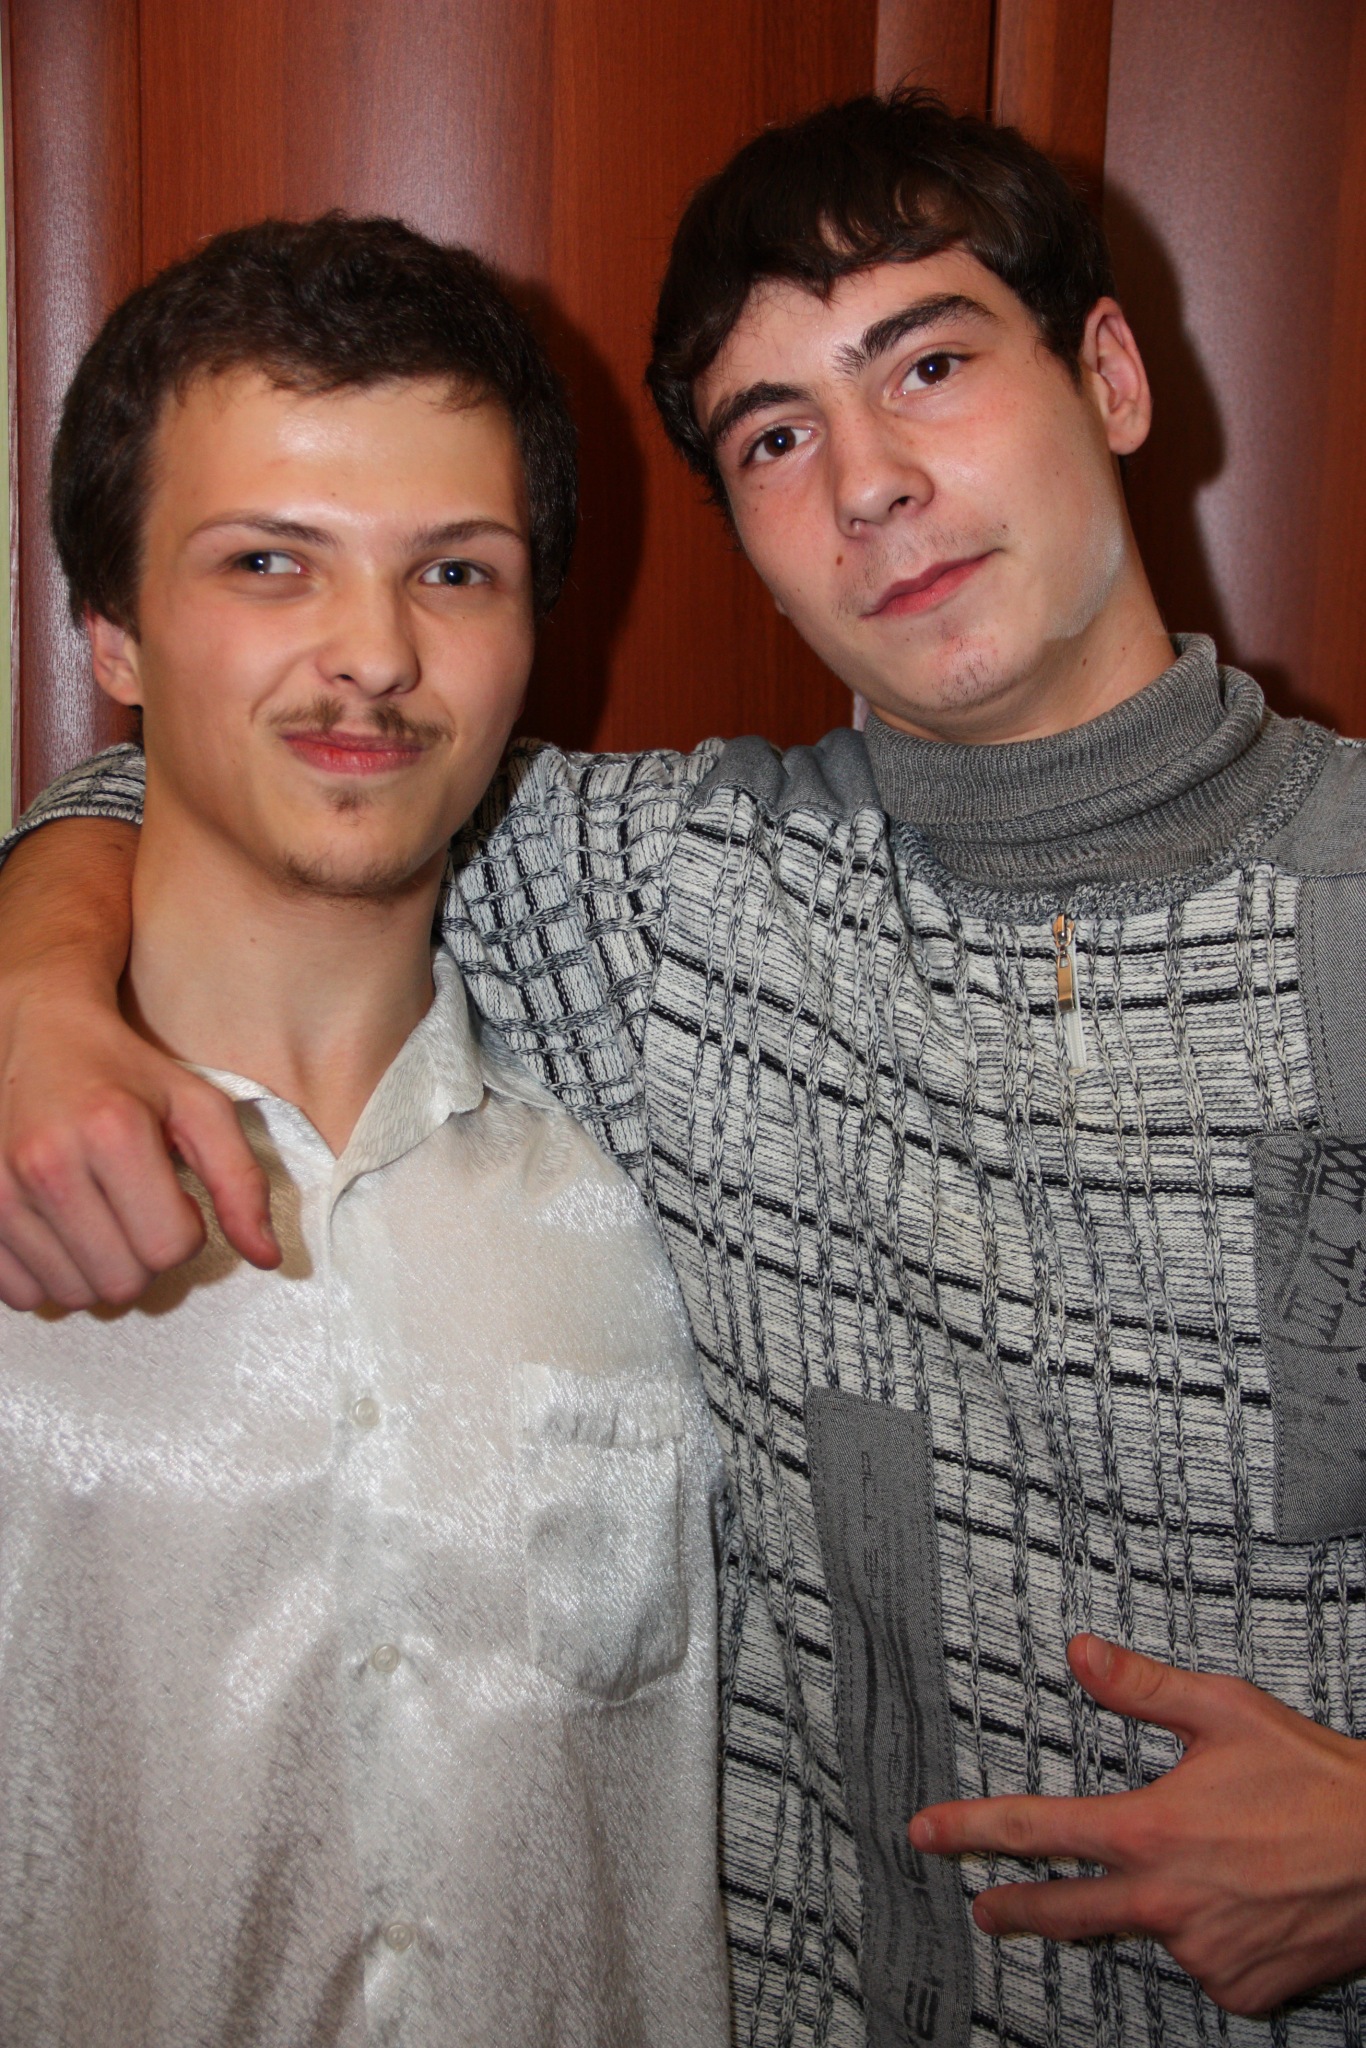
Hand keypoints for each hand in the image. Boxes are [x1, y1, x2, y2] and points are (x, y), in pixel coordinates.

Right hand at [0, 822, 276, 1307]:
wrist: (32, 1033)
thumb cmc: (122, 1071)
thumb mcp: (197, 1106)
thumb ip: (240, 1180)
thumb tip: (266, 1257)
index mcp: (112, 1132)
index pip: (171, 1247)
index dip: (185, 1229)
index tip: (171, 1194)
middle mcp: (47, 1165)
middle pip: (123, 1282)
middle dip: (143, 1254)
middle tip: (135, 1208)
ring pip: (74, 1295)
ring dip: (97, 1267)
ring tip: (98, 1214)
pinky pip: (24, 1296)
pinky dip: (50, 1275)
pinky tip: (60, 1230)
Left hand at [909, 1632, 1365, 2015]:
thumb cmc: (1316, 1780)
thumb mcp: (1227, 1711)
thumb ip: (1143, 1685)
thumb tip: (1082, 1653)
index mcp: (1151, 1830)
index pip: (1036, 1831)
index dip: (971, 1831)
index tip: (927, 1835)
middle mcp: (1167, 1900)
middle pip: (1063, 1912)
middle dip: (1015, 1909)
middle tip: (984, 1908)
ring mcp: (1202, 1952)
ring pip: (1150, 1931)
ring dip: (1155, 1907)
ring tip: (1212, 1866)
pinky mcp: (1240, 1989)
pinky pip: (1203, 1962)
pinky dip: (1210, 1936)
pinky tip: (1243, 1902)